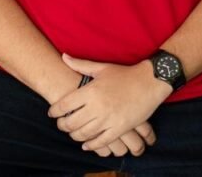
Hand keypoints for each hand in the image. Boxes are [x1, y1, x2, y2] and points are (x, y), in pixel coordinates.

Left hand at [48, 53, 171, 152]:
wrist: (150, 82)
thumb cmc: (124, 74)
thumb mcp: (102, 68)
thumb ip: (80, 65)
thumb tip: (63, 56)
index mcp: (91, 91)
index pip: (64, 105)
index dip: (54, 111)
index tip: (52, 113)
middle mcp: (97, 106)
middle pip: (71, 122)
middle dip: (62, 125)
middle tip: (61, 124)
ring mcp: (109, 119)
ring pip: (84, 134)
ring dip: (74, 135)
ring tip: (72, 133)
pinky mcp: (120, 128)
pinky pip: (101, 142)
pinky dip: (91, 145)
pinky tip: (86, 144)